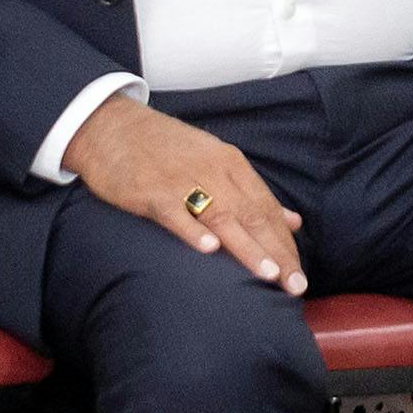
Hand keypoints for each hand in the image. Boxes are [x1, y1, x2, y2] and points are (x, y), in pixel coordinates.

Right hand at [63, 95, 306, 293]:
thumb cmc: (166, 148)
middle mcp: (212, 170)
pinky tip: (208, 250)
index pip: (266, 208)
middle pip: (252, 216)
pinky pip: (175, 212)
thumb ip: (253, 193)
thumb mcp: (215, 160)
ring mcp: (182, 180)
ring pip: (222, 216)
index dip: (285, 244)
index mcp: (231, 164)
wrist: (112, 126)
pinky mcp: (151, 191)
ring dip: (247, 247)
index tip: (300, 275)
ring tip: (268, 274)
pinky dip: (192, 230)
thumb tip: (293, 221)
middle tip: (296, 286)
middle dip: (277, 253)